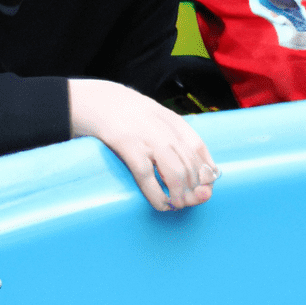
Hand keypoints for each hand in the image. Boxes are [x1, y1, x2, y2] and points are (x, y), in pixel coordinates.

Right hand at [68, 78, 219, 210]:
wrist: (98, 101)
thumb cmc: (129, 114)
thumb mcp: (157, 116)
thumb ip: (176, 136)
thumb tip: (200, 166)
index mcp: (172, 121)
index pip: (199, 148)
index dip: (206, 170)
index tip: (206, 184)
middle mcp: (164, 130)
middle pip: (190, 166)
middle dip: (194, 189)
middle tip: (191, 201)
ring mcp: (147, 139)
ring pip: (175, 175)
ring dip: (180, 196)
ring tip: (176, 204)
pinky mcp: (130, 148)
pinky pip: (149, 179)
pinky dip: (159, 197)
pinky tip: (161, 204)